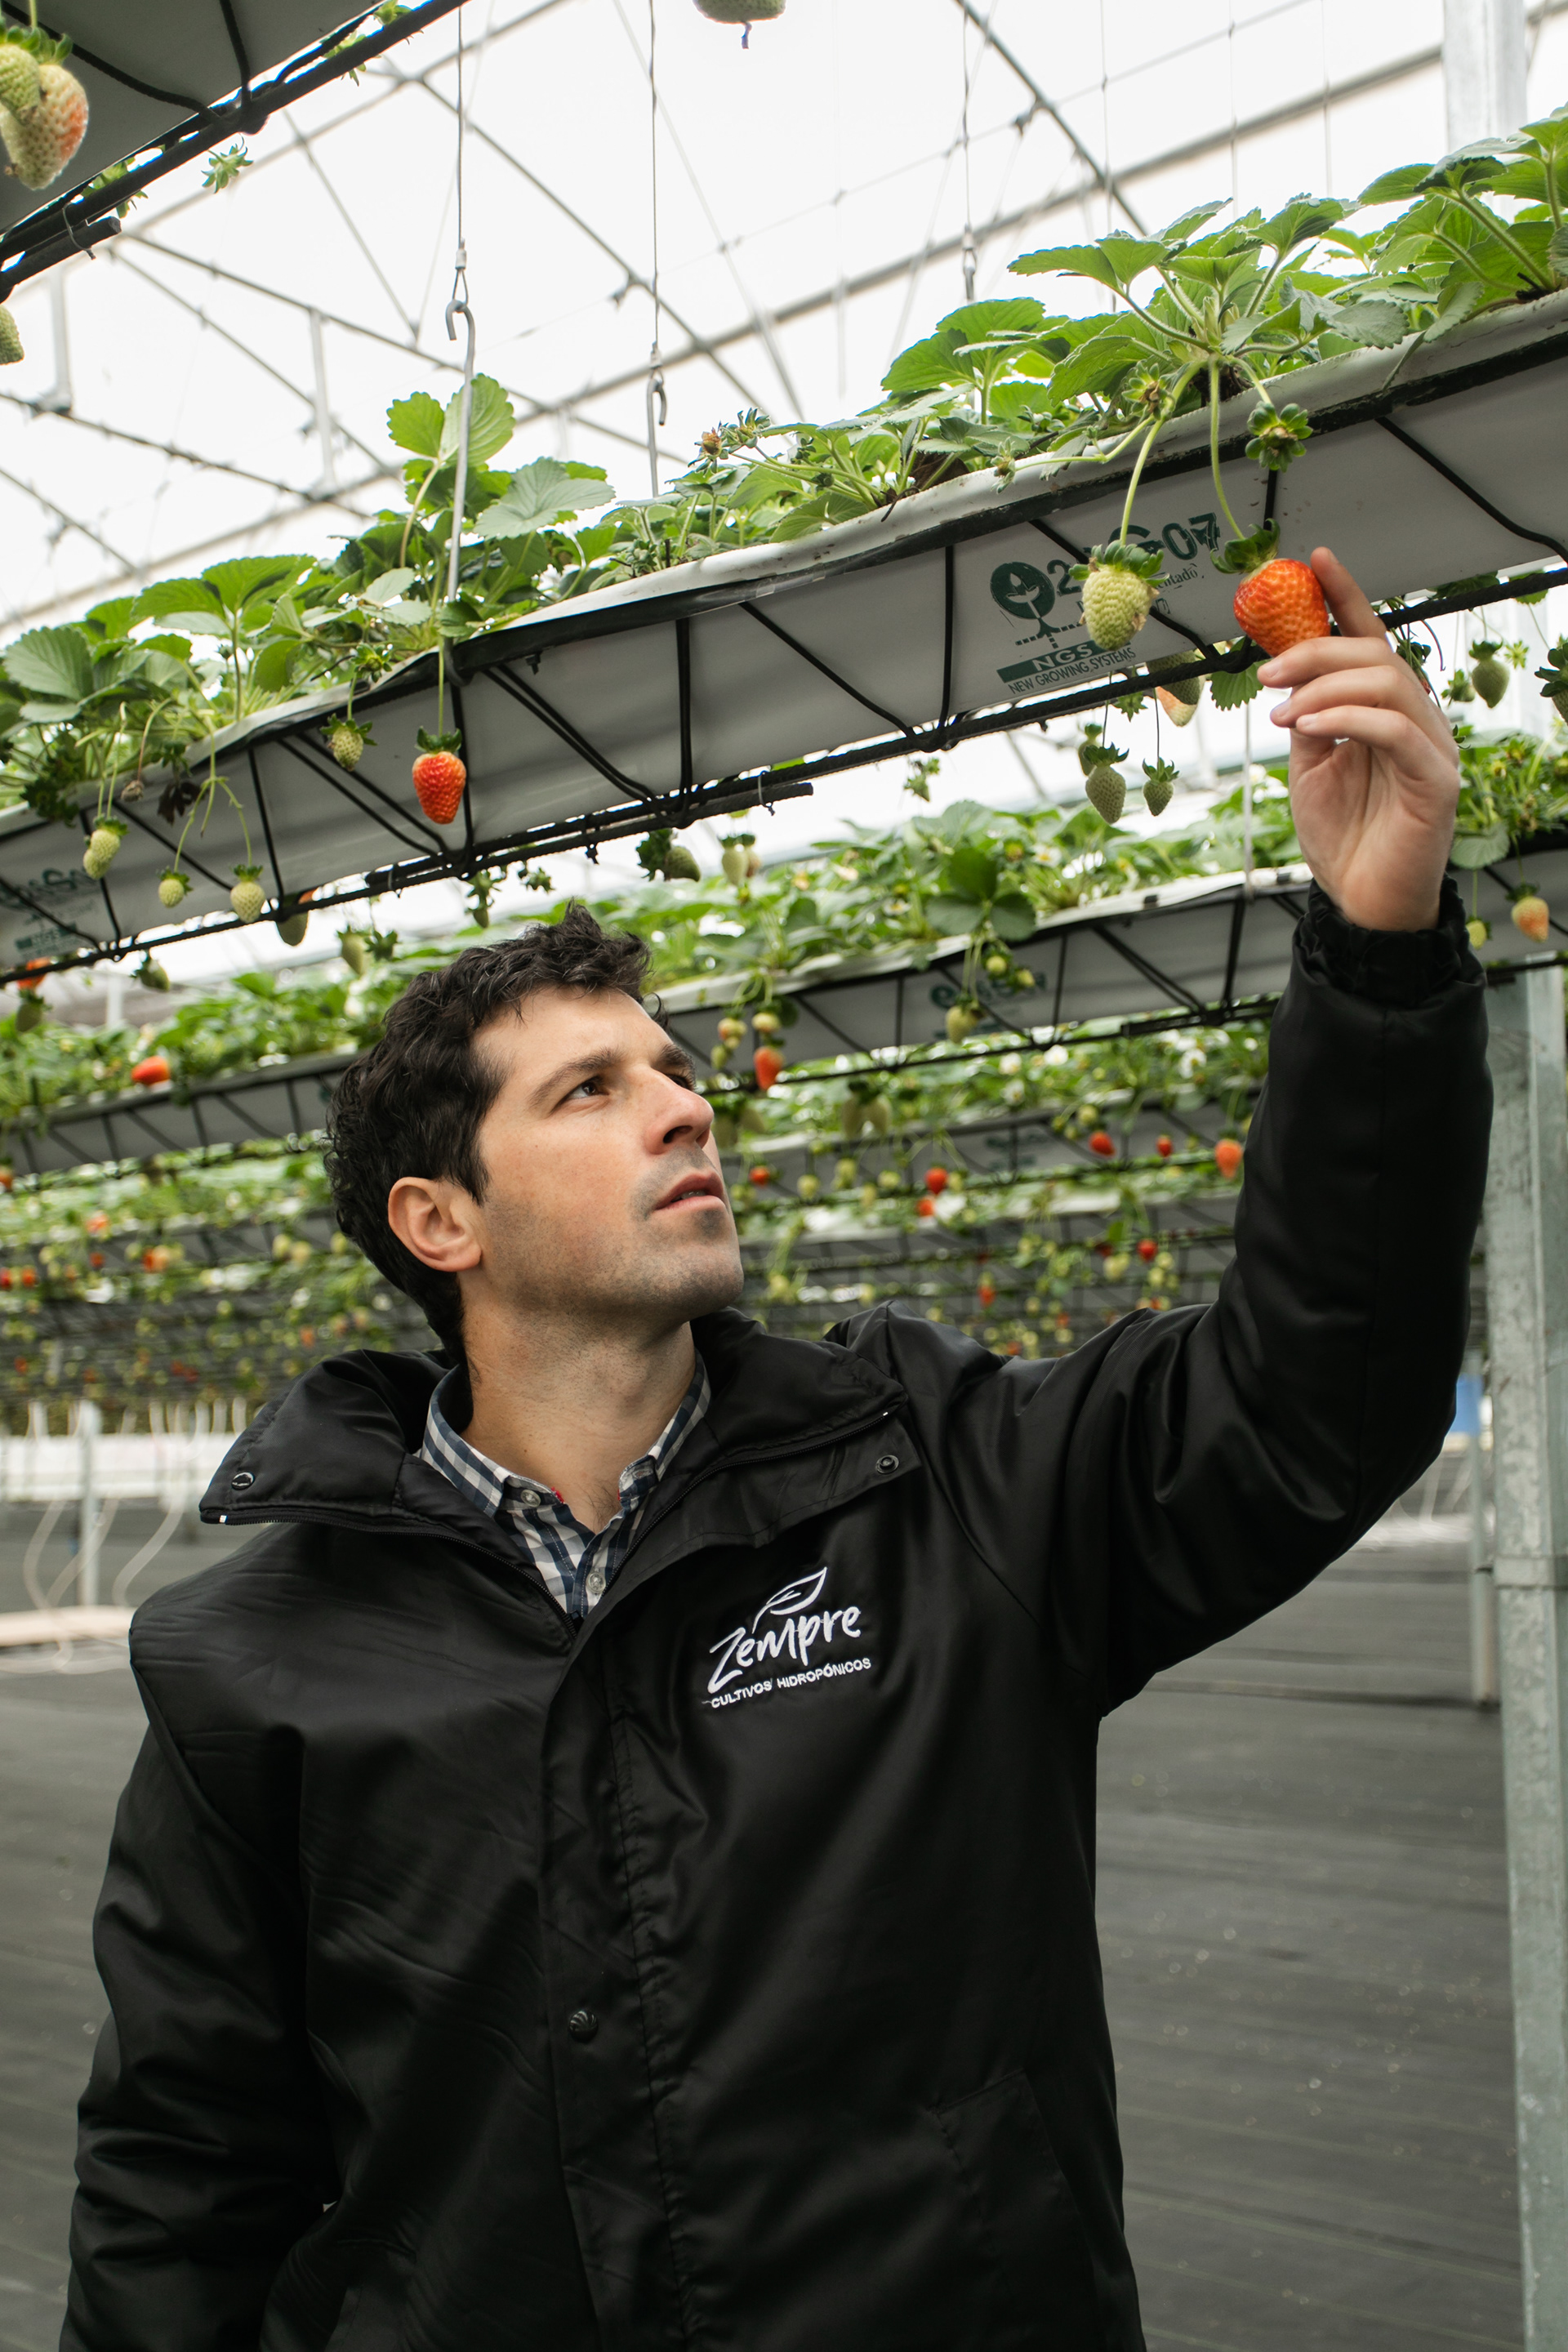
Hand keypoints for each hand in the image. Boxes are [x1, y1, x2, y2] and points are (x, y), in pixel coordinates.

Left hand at [1259, 547, 1457, 931]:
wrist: (1362, 903)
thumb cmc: (1344, 839)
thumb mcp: (1309, 768)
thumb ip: (1308, 719)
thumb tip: (1289, 681)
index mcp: (1383, 711)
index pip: (1369, 640)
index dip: (1346, 597)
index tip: (1315, 562)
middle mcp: (1413, 720)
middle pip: (1375, 654)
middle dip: (1316, 651)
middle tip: (1268, 674)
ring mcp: (1430, 746)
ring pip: (1388, 682)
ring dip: (1326, 687)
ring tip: (1285, 713)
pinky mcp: (1435, 778)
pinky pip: (1396, 729)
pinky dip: (1350, 718)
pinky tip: (1312, 727)